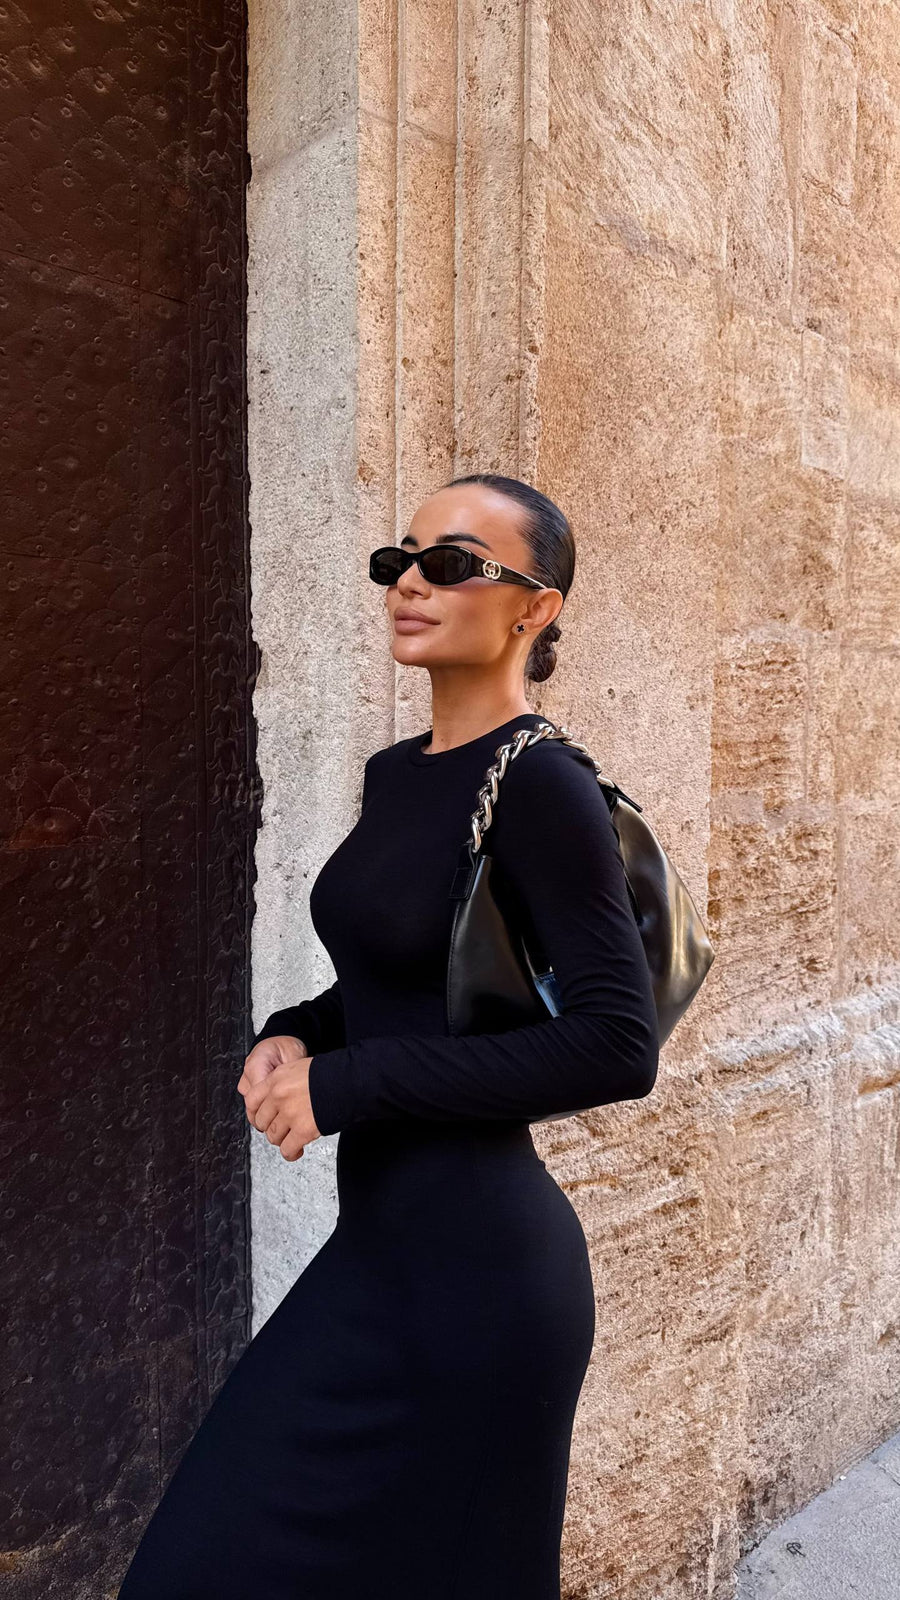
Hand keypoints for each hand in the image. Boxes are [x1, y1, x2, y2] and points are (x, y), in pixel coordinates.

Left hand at [237, 1039, 320, 1161]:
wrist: (349, 1081)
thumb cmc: (330, 1074)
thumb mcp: (299, 1067)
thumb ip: (283, 1081)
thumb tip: (274, 1095)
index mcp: (277, 1079)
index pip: (251, 1100)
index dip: (255, 1112)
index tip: (260, 1117)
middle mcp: (280, 1096)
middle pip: (261, 1121)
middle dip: (269, 1127)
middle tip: (279, 1128)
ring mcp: (290, 1114)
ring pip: (273, 1136)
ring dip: (281, 1140)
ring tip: (291, 1138)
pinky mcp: (303, 1130)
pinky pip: (287, 1149)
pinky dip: (291, 1153)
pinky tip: (296, 1150)